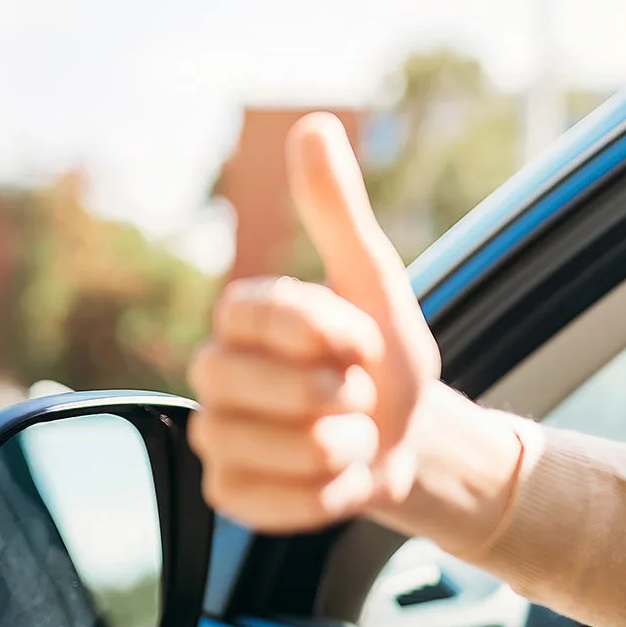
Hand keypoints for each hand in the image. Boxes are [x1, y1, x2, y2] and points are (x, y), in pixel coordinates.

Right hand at [187, 113, 441, 531]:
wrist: (412, 442)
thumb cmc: (387, 359)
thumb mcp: (376, 282)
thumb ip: (337, 212)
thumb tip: (310, 125)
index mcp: (241, 315)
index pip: (258, 312)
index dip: (325, 332)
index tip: (364, 341)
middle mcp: (213, 371)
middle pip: (241, 384)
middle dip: (327, 395)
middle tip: (358, 395)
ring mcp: (214, 435)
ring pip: (258, 447)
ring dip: (333, 449)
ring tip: (351, 437)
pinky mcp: (227, 493)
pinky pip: (263, 501)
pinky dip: (319, 496)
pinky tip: (337, 478)